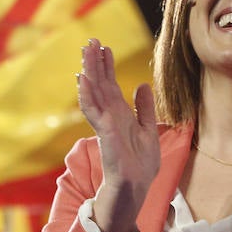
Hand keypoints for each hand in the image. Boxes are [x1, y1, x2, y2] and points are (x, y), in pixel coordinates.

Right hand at [78, 38, 160, 231]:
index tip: (103, 46)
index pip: (110, 85)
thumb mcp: (148, 130)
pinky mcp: (106, 137)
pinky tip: (83, 82)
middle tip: (90, 41)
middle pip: (100, 85)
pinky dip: (88, 97)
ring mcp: (106, 127)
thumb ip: (143, 108)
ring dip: (90, 75)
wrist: (136, 190)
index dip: (106, 66)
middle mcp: (110, 118)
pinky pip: (95, 113)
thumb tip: (141, 84)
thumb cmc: (140, 165)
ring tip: (85, 54)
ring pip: (95, 95)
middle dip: (95, 64)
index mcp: (120, 115)